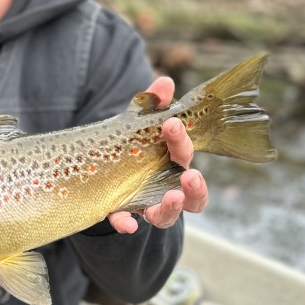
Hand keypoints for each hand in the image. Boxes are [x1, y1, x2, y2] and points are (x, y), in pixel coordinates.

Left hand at [108, 75, 208, 234]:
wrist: (109, 173)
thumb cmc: (137, 147)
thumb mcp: (140, 125)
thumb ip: (153, 105)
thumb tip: (164, 81)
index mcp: (174, 163)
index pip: (186, 154)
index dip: (182, 140)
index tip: (172, 123)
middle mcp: (168, 187)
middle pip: (192, 195)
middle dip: (195, 187)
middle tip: (190, 176)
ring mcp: (149, 204)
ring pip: (167, 215)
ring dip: (171, 209)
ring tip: (171, 198)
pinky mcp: (124, 214)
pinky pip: (127, 221)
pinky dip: (127, 223)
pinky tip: (127, 223)